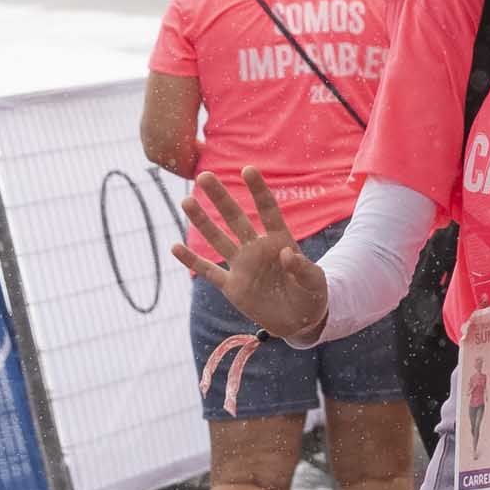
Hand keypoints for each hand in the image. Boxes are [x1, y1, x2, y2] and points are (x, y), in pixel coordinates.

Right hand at [174, 171, 329, 348]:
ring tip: (187, 201)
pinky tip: (174, 247)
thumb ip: (303, 268)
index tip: (248, 169)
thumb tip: (287, 253)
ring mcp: (242, 266)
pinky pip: (209, 271)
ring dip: (202, 221)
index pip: (268, 210)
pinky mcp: (232, 287)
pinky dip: (191, 261)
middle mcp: (257, 248)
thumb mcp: (315, 281)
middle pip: (235, 218)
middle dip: (220, 198)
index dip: (258, 190)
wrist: (299, 320)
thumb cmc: (311, 295)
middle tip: (205, 175)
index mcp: (280, 240)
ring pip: (218, 239)